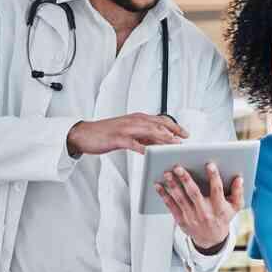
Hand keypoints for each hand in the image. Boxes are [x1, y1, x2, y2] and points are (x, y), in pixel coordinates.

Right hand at [67, 113, 186, 156]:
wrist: (85, 134)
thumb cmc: (107, 134)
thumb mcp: (129, 133)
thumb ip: (144, 136)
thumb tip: (160, 142)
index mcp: (138, 118)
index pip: (161, 120)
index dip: (175, 126)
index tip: (186, 134)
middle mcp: (134, 121)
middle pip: (159, 124)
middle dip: (173, 132)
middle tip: (184, 141)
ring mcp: (126, 129)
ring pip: (149, 131)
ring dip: (163, 139)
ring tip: (173, 146)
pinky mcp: (118, 138)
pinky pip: (133, 143)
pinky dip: (143, 148)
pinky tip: (150, 154)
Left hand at [156, 162, 244, 252]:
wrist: (211, 240)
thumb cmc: (223, 218)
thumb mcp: (235, 208)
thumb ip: (238, 192)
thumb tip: (238, 178)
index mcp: (219, 208)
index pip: (217, 190)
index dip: (214, 177)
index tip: (209, 165)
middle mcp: (205, 212)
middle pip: (194, 193)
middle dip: (186, 179)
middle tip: (178, 167)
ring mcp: (192, 217)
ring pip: (180, 199)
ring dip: (172, 185)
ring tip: (167, 173)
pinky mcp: (181, 220)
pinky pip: (171, 206)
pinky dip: (164, 195)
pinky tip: (158, 185)